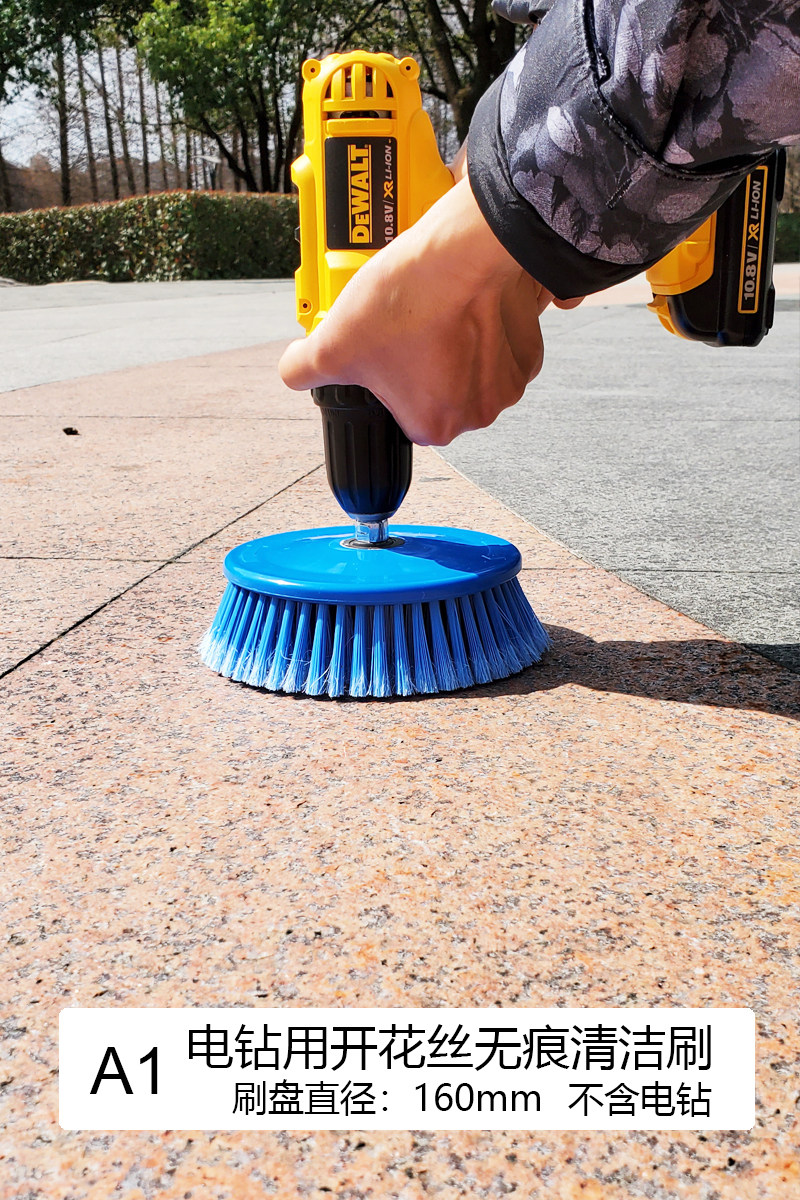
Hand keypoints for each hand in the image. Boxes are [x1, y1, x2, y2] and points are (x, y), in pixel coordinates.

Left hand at [279, 175, 571, 445]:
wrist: (462, 248)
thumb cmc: (407, 301)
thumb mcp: (332, 341)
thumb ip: (303, 369)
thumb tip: (295, 371)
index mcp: (433, 424)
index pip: (403, 414)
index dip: (388, 382)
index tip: (384, 355)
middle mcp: (478, 412)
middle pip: (441, 392)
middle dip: (424, 363)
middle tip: (406, 325)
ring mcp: (509, 380)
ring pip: (473, 368)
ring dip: (456, 346)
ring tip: (432, 309)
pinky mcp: (529, 344)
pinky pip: (501, 345)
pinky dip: (485, 328)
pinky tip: (463, 301)